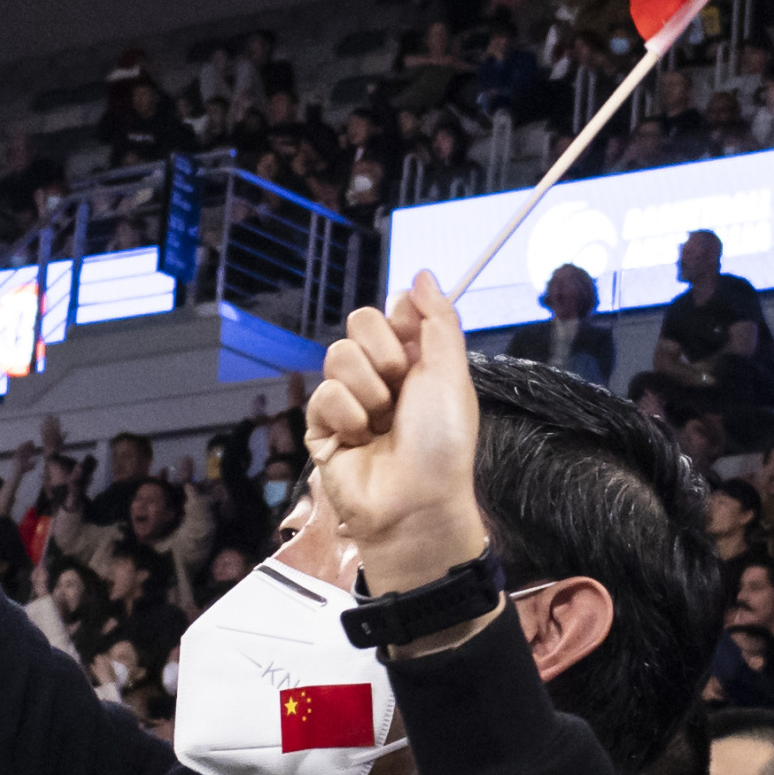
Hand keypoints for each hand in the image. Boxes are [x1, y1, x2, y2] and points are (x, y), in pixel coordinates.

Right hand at [302, 278, 494, 593]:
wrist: (415, 502)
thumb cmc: (442, 442)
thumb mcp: (451, 373)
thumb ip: (438, 319)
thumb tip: (422, 272)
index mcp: (415, 358)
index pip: (391, 308)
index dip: (401, 321)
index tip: (415, 345)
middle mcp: (381, 374)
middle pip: (359, 322)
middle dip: (383, 353)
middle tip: (400, 389)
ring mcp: (350, 399)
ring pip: (338, 355)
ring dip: (368, 391)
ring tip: (381, 423)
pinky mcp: (322, 425)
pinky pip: (323, 393)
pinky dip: (347, 416)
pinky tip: (360, 440)